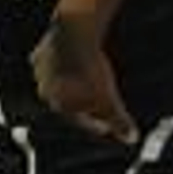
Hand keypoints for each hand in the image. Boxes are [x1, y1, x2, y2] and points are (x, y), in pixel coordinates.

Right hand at [31, 15, 138, 143]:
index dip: (96, 123)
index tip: (107, 125)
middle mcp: (44, 91)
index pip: (79, 120)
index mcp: (58, 105)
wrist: (74, 34)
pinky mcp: (41, 51)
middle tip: (97, 103)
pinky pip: (53, 60)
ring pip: (57, 81)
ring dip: (71, 83)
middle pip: (66, 101)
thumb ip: (120, 121)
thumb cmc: (90, 70)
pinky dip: (63, 62)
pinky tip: (72, 59)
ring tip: (85, 81)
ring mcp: (40, 70)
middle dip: (82, 104)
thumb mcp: (110, 99)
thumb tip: (132, 138)